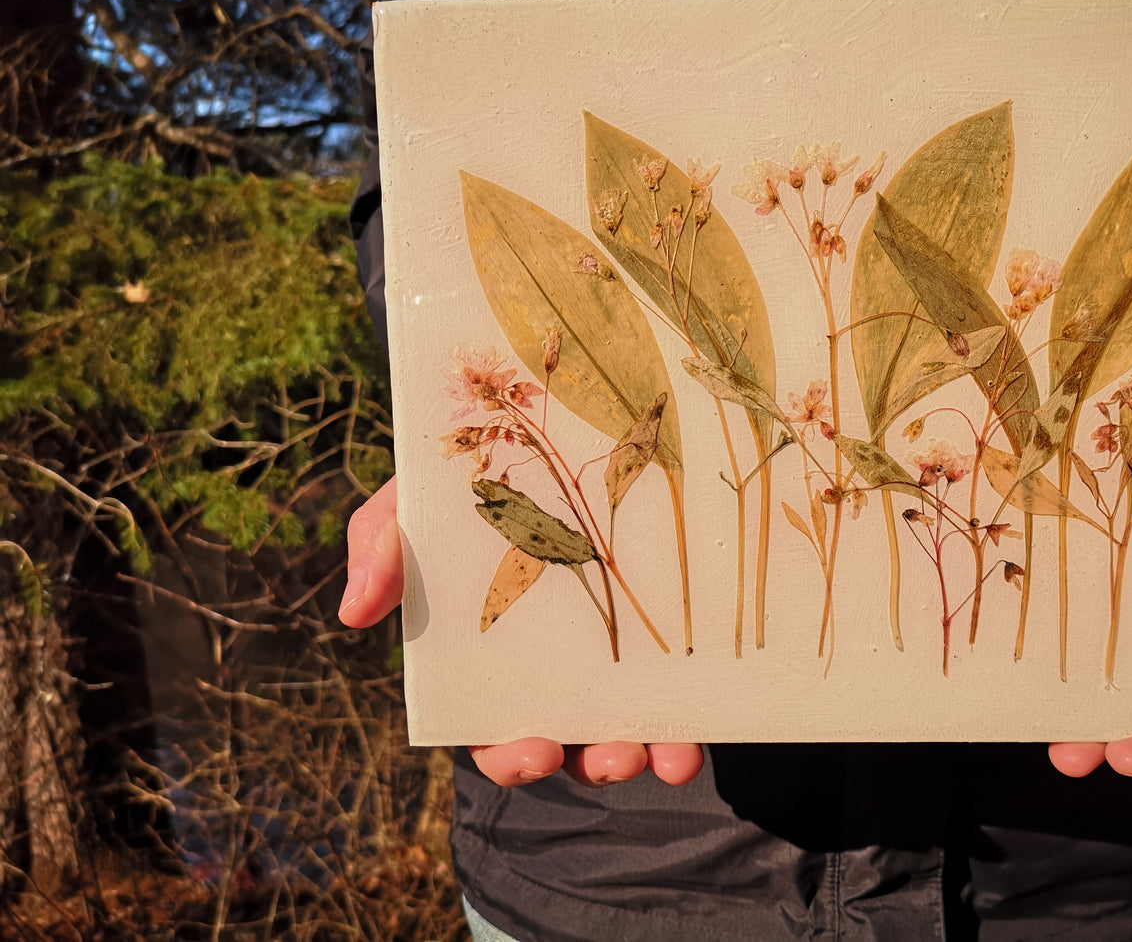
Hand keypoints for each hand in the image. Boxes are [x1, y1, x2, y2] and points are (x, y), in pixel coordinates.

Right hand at [341, 476, 704, 787]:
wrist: (536, 438)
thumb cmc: (461, 489)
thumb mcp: (412, 507)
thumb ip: (382, 547)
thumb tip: (353, 613)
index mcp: (492, 665)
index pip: (496, 731)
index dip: (512, 754)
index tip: (535, 751)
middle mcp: (555, 674)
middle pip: (572, 744)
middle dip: (591, 764)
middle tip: (612, 760)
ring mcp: (612, 659)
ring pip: (631, 727)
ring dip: (650, 752)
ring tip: (670, 756)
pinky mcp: (661, 637)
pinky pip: (683, 685)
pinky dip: (694, 713)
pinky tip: (707, 721)